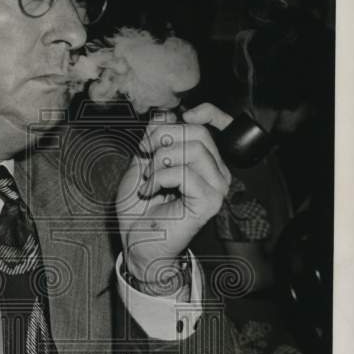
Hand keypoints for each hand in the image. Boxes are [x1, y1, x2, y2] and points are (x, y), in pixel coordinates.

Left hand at [115, 107, 231, 286]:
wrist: (136, 241)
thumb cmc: (140, 208)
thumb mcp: (142, 162)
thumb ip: (155, 137)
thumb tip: (166, 114)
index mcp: (204, 160)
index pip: (217, 124)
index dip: (204, 112)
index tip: (177, 118)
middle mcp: (216, 172)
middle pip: (199, 133)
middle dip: (163, 138)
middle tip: (145, 156)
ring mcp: (216, 188)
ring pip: (195, 149)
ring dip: (160, 160)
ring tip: (148, 179)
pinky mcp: (209, 202)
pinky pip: (185, 173)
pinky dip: (160, 178)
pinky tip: (150, 192)